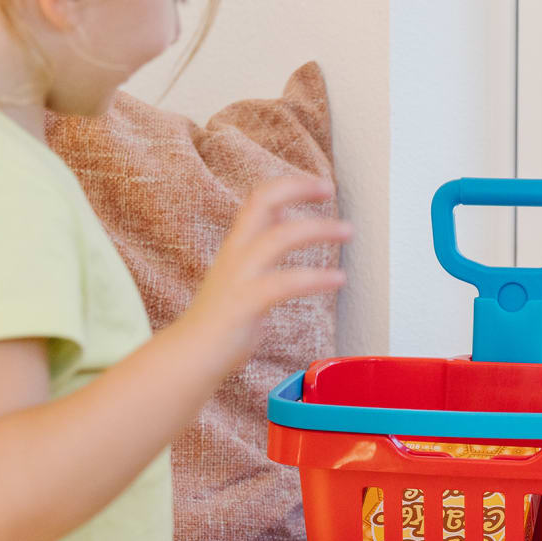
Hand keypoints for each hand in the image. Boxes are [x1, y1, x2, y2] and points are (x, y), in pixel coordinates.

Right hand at [185, 175, 350, 378]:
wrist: (192, 355)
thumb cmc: (223, 320)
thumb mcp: (243, 274)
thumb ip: (262, 248)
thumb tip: (283, 222)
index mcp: (237, 245)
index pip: (259, 198)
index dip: (290, 185)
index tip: (321, 185)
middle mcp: (236, 253)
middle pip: (262, 202)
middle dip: (298, 188)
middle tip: (331, 189)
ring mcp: (240, 276)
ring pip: (279, 237)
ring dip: (318, 229)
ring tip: (348, 230)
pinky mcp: (246, 303)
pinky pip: (285, 282)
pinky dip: (316, 278)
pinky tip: (339, 279)